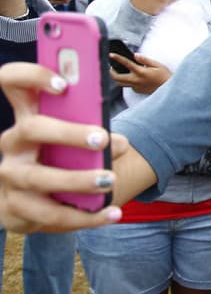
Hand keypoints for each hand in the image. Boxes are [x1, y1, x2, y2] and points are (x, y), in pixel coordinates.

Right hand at [0, 62, 127, 232]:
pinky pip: (49, 214)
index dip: (32, 76)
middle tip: (101, 139)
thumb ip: (92, 133)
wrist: (36, 203)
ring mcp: (9, 176)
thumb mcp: (73, 142)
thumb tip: (117, 143)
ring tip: (110, 180)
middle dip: (68, 132)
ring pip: (39, 178)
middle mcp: (13, 143)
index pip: (13, 83)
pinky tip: (112, 213)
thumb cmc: (61, 160)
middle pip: (32, 128)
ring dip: (78, 180)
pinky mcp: (13, 209)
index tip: (62, 83)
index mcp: (28, 117)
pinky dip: (86, 216)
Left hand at [110, 53, 170, 94]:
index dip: (117, 58)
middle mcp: (136, 80)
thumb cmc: (164, 76)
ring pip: (120, 83)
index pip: (126, 63)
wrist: (168, 88)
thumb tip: (135, 55)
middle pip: (117, 77)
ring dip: (117, 77)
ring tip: (119, 71)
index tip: (111, 54)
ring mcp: (136, 86)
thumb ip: (145, 60)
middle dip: (112, 71)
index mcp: (141, 72)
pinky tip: (133, 77)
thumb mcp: (157, 65)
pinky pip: (128, 85)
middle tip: (112, 66)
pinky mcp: (137, 90)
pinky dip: (127, 81)